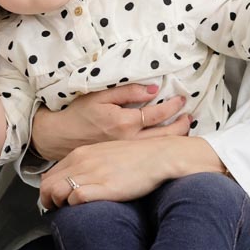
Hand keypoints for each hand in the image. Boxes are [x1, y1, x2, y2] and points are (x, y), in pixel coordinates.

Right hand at [30, 84, 188, 161]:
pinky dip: (163, 145)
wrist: (60, 137)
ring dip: (176, 136)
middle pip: (165, 134)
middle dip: (181, 124)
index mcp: (124, 122)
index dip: (173, 106)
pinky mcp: (123, 159)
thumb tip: (153, 90)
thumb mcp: (100, 96)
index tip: (181, 99)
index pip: (157, 114)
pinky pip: (149, 153)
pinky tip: (168, 141)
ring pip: (159, 146)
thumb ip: (127, 92)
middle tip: (190, 116)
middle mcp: (129, 140)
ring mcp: (127, 152)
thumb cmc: (78, 114)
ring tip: (185, 127)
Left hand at [40, 136, 222, 208]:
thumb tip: (72, 180)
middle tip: (58, 212)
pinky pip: (74, 198)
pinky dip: (74, 207)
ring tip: (70, 213)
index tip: (55, 203)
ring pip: (55, 192)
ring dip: (59, 206)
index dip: (48, 193)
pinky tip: (85, 210)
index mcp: (81, 154)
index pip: (49, 176)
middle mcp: (82, 162)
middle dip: (48, 202)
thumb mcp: (105, 154)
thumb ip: (87, 164)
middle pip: (47, 186)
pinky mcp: (104, 186)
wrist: (160, 156)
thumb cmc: (135, 158)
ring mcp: (92, 173)